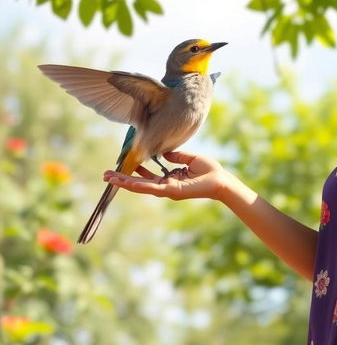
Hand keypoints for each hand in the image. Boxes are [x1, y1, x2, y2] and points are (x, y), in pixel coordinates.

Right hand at [103, 151, 233, 200]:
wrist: (221, 180)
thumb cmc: (210, 171)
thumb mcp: (190, 159)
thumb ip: (177, 156)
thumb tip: (165, 153)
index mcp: (171, 179)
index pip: (149, 176)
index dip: (136, 172)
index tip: (126, 164)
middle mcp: (166, 186)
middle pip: (140, 183)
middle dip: (123, 180)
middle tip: (106, 175)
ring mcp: (167, 190)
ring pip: (141, 186)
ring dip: (124, 183)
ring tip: (109, 178)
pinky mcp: (170, 191)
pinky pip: (150, 187)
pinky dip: (136, 185)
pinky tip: (124, 182)